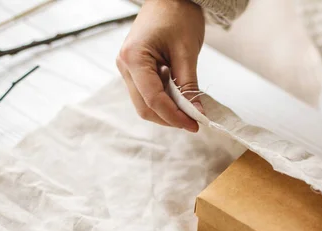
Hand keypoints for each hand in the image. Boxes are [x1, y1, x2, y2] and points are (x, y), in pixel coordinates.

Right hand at [116, 0, 204, 131]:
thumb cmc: (178, 15)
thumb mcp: (187, 52)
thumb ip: (189, 86)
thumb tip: (197, 114)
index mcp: (134, 58)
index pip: (153, 99)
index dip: (175, 117)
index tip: (195, 125)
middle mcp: (125, 66)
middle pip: (145, 107)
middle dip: (169, 118)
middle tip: (193, 122)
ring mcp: (127, 69)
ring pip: (145, 104)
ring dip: (167, 111)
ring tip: (189, 109)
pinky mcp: (135, 70)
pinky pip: (147, 94)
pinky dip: (164, 101)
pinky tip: (179, 98)